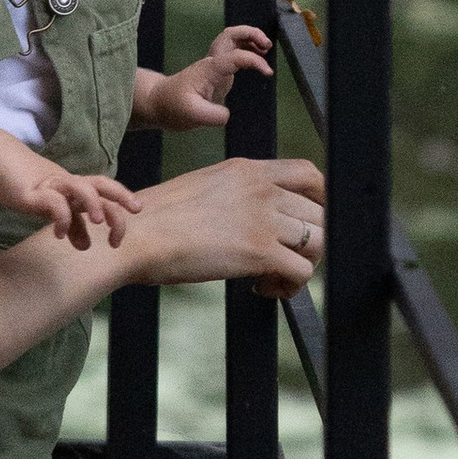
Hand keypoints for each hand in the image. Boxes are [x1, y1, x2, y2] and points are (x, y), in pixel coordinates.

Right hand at [0, 138, 141, 250]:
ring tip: (97, 223)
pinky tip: (59, 234)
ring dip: (93, 205)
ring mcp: (52, 185)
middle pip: (100, 185)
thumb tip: (86, 246)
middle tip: (130, 217)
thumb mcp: (54, 208)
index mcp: (76, 186)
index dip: (122, 197)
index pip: (105, 188)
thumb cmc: (29, 184)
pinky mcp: (34, 192)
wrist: (0, 162)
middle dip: (118, 201)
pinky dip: (62, 218)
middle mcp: (68, 183)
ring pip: (80, 188)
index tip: (136, 211)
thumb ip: (72, 225)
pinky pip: (53, 202)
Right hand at [120, 158, 325, 296]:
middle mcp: (262, 189)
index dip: (320, 199)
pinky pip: (302, 272)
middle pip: (319, 212)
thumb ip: (238, 192)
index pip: (309, 174)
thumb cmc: (158, 218)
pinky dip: (291, 287)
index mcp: (248, 170)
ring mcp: (263, 219)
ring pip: (318, 242)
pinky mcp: (260, 252)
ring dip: (302, 265)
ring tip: (273, 278)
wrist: (137, 236)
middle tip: (285, 259)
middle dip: (311, 240)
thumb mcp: (205, 185)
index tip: (311, 220)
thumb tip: (255, 214)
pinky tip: (263, 288)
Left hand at [141, 24, 275, 129]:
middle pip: (232, 35)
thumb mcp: (193, 115)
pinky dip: (247, 52)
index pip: (235, 56)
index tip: (267, 73)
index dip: (254, 61)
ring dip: (250, 40)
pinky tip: (256, 61)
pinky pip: (234, 54)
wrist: (158, 103)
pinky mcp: (216, 73)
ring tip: (267, 49)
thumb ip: (214, 115)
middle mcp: (213, 62)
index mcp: (209, 69)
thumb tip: (228, 114)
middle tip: (268, 46)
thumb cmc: (173, 107)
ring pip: (233, 40)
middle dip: (251, 34)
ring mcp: (214, 66)